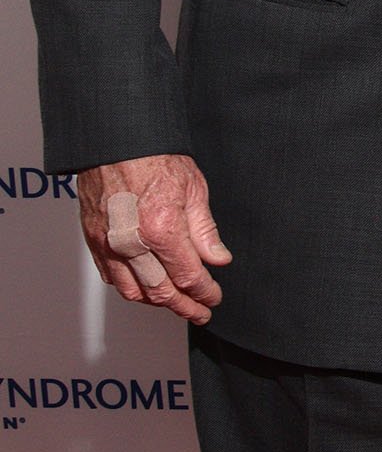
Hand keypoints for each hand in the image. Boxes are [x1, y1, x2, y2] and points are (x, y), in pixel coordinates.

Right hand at [79, 156, 232, 324]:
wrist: (115, 140)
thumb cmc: (154, 156)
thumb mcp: (193, 189)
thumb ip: (205, 231)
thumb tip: (218, 260)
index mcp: (162, 229)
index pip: (189, 277)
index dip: (205, 292)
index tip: (214, 297)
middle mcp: (133, 242)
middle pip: (162, 292)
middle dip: (185, 307)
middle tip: (199, 312)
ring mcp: (110, 243)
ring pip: (134, 291)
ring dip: (157, 302)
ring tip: (175, 303)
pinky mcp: (94, 239)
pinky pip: (111, 276)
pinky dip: (130, 288)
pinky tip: (145, 287)